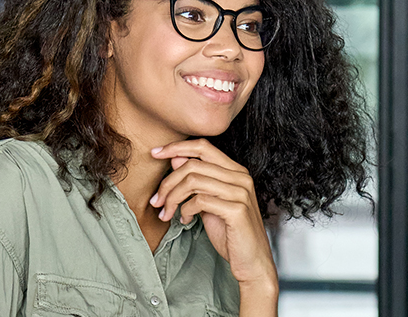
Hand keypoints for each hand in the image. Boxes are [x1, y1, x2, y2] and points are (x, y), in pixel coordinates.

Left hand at [149, 139, 277, 288]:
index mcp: (236, 171)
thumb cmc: (230, 232)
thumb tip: (176, 158)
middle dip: (167, 182)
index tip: (155, 153)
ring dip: (172, 198)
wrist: (252, 261)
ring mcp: (240, 192)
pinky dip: (185, 210)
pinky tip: (185, 220)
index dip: (176, 147)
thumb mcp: (208, 202)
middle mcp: (241, 177)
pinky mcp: (237, 210)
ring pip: (193, 181)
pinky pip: (199, 200)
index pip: (203, 147)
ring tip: (166, 214)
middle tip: (156, 201)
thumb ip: (196, 181)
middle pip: (193, 164)